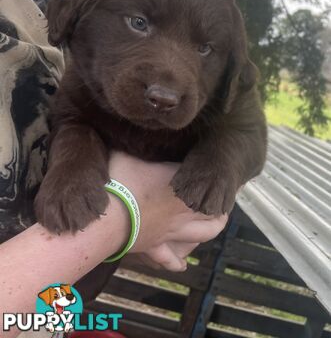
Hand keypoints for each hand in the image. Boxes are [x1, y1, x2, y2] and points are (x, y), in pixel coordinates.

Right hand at [108, 152, 227, 270]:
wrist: (108, 215)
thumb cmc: (119, 178)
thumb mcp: (128, 151)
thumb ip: (137, 145)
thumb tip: (139, 135)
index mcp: (179, 181)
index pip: (203, 176)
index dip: (213, 172)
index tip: (219, 166)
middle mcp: (182, 208)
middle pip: (212, 209)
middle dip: (221, 204)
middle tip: (224, 197)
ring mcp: (171, 230)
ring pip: (201, 233)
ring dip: (212, 228)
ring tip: (218, 223)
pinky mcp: (155, 246)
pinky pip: (169, 258)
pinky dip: (176, 262)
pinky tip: (182, 266)